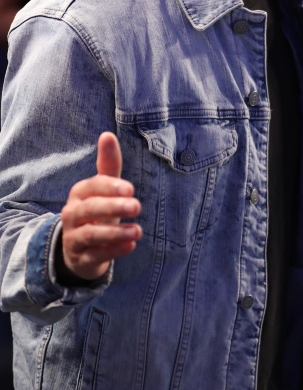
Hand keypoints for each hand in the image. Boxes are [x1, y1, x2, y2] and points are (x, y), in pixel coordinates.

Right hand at [59, 133, 141, 281]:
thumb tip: (107, 134)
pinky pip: (94, 255)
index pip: (93, 186)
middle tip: (137, 206)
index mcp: (79, 193)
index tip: (131, 189)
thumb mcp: (104, 188)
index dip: (111, 187)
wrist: (81, 248)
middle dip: (114, 207)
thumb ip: (108, 164)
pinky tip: (131, 246)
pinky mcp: (80, 258)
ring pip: (91, 234)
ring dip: (115, 232)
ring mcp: (74, 237)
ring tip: (138, 231)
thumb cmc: (97, 210)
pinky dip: (113, 251)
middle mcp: (72, 213)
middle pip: (90, 209)